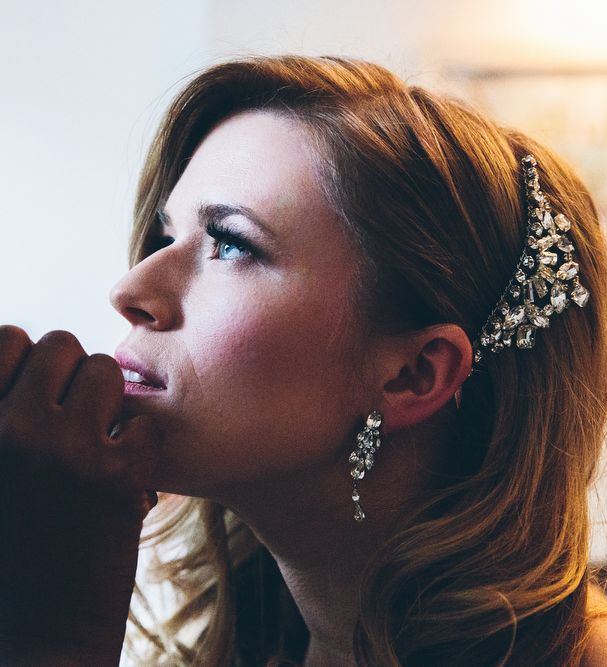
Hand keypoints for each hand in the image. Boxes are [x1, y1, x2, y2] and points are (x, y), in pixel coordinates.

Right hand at [0, 326, 158, 664]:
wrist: (37, 636)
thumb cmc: (8, 551)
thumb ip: (2, 416)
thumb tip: (20, 347)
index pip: (6, 338)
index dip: (26, 358)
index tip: (34, 389)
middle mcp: (11, 428)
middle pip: (61, 344)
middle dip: (68, 372)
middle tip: (69, 412)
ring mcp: (66, 450)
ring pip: (105, 370)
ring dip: (105, 397)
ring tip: (95, 435)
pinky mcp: (117, 477)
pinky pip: (141, 421)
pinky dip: (135, 442)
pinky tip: (118, 472)